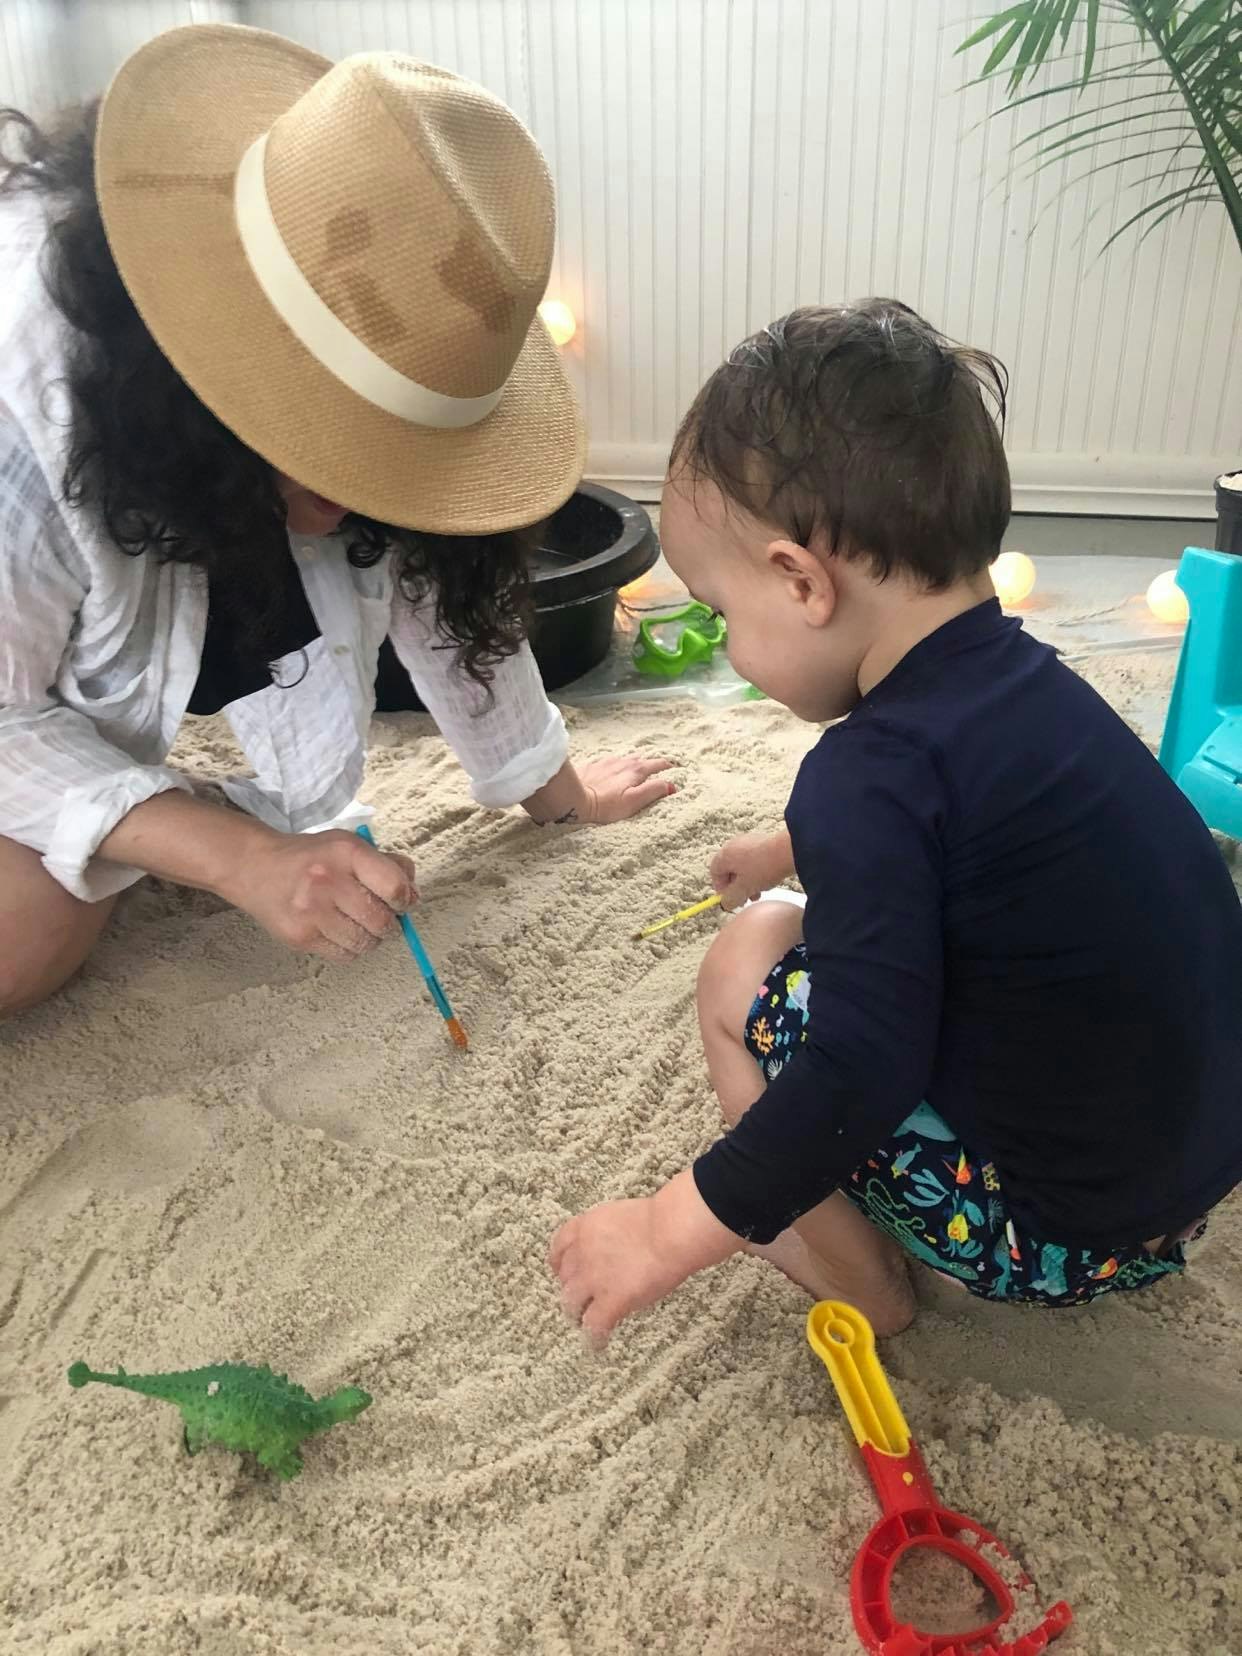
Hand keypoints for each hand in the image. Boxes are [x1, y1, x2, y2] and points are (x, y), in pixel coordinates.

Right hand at [217, 828, 417, 961]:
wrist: (255, 867)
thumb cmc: (311, 858)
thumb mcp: (349, 846)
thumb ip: (387, 864)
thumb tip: (413, 893)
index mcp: (346, 853)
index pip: (394, 887)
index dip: (406, 899)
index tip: (403, 902)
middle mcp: (328, 882)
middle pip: (382, 920)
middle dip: (390, 923)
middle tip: (382, 917)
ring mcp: (311, 913)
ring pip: (364, 942)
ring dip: (371, 938)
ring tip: (361, 924)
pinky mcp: (299, 937)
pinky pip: (344, 956)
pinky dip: (352, 948)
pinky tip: (343, 933)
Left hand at [524, 755, 675, 825]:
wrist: (572, 799)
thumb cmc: (605, 805)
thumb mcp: (634, 801)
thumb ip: (654, 791)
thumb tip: (671, 785)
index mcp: (636, 770)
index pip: (658, 764)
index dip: (668, 767)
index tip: (675, 769)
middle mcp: (623, 761)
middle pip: (642, 759)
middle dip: (651, 764)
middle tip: (658, 769)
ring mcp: (606, 762)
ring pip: (626, 759)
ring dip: (634, 763)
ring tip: (637, 768)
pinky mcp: (593, 766)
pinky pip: (609, 762)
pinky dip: (616, 765)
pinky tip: (613, 770)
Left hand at [550, 1170, 738, 1345]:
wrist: (670, 1232)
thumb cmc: (660, 1219)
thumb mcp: (621, 1216)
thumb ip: (609, 1233)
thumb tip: (614, 1247)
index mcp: (585, 1227)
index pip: (559, 1246)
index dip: (560, 1262)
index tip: (562, 1270)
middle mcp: (582, 1253)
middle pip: (564, 1278)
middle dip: (571, 1288)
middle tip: (581, 1297)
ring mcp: (593, 1279)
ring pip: (571, 1304)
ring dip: (577, 1313)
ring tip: (584, 1321)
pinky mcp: (610, 1302)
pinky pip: (594, 1326)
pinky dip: (595, 1337)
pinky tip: (599, 1344)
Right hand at [710, 829, 794, 911]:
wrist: (788, 851)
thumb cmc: (763, 868)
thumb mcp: (744, 889)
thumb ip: (731, 899)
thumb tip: (727, 903)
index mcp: (724, 855)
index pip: (714, 872)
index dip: (720, 888)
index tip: (730, 899)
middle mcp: (733, 845)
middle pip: (729, 869)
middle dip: (737, 887)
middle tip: (746, 898)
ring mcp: (748, 841)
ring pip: (742, 866)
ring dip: (747, 881)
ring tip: (759, 892)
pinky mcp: (762, 841)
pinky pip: (754, 859)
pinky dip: (757, 871)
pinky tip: (768, 879)